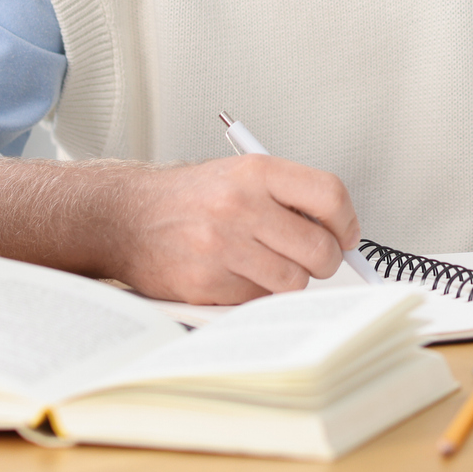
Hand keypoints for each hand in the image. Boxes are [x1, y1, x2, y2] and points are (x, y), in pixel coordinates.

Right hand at [107, 155, 360, 303]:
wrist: (125, 216)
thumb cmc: (189, 198)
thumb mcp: (239, 175)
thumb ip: (287, 196)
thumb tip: (340, 231)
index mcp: (255, 172)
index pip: (329, 195)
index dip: (347, 221)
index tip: (346, 235)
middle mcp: (240, 205)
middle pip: (319, 248)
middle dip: (326, 261)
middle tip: (316, 259)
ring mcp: (222, 246)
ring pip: (293, 281)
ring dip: (290, 280)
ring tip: (270, 265)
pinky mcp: (206, 283)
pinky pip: (258, 300)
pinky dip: (256, 293)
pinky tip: (236, 275)